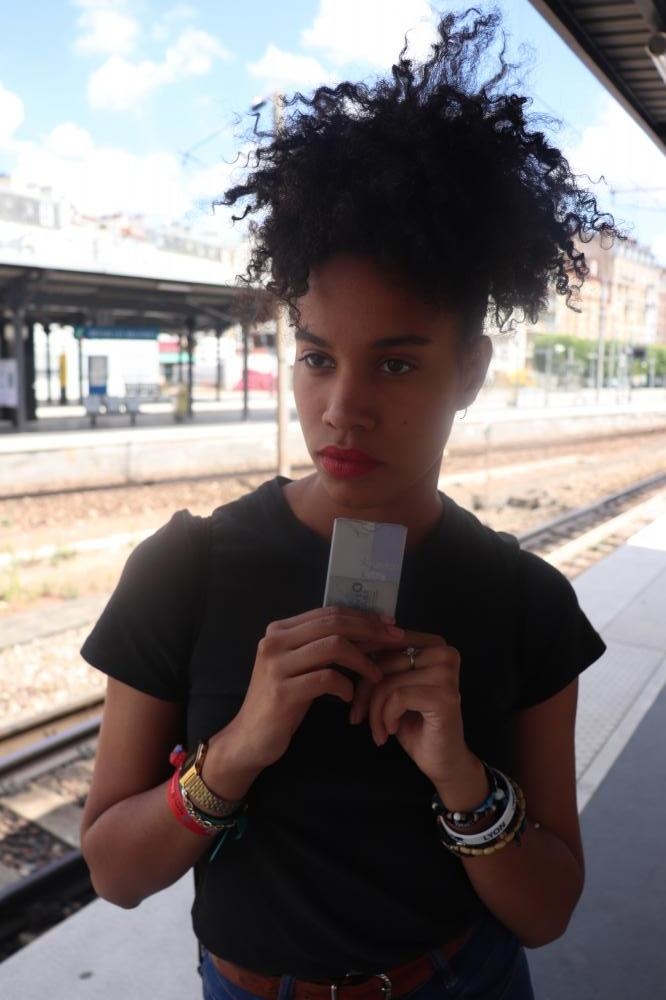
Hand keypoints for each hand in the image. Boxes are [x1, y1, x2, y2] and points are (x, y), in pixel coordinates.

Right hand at [218, 607, 406, 774]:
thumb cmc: (281, 702)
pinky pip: (326, 678)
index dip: (363, 616)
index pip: (329, 612)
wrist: (249, 738)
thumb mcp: (297, 666)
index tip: (389, 625)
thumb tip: (365, 629)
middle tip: (395, 641)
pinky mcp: (282, 692)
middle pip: (333, 624)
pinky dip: (345, 685)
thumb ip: (319, 645)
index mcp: (279, 630)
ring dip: (363, 659)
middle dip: (370, 630)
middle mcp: (274, 642)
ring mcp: (276, 666)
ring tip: (376, 674)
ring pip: (333, 646)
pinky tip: (350, 696)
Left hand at [350, 631, 468, 784]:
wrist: (441, 760)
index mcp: (433, 644)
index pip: (384, 642)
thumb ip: (381, 663)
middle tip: (359, 717)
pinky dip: (386, 717)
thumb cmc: (415, 723)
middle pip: (383, 662)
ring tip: (378, 729)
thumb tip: (350, 645)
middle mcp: (444, 653)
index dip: (360, 665)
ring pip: (387, 681)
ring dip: (374, 710)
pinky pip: (397, 697)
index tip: (352, 692)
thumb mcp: (392, 686)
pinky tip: (391, 730)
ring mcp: (447, 674)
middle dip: (364, 693)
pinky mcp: (445, 696)